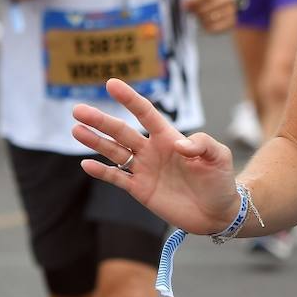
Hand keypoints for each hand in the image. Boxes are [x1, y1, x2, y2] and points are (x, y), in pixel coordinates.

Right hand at [72, 78, 240, 234]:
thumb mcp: (219, 156)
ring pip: (115, 152)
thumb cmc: (220, 180)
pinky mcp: (140, 190)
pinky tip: (86, 164)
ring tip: (76, 130)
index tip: (111, 84)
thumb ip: (202, 144)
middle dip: (101, 121)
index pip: (146, 113)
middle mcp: (153, 150)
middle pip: (122, 132)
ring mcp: (145, 170)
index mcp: (170, 138)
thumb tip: (179, 144)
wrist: (217, 213)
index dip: (129, 99)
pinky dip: (102, 172)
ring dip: (96, 142)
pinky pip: (117, 178)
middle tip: (78, 110)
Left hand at [184, 0, 235, 32]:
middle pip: (206, 8)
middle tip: (190, 11)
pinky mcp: (232, 22)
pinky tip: (205, 20)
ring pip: (210, 19)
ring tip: (198, 14)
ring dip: (200, 18)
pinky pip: (216, 28)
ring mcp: (232, 10)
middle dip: (195, 11)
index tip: (185, 5)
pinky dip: (207, 26)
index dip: (193, 1)